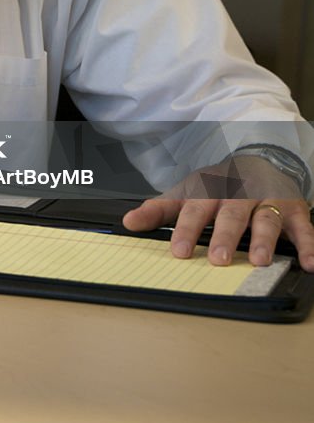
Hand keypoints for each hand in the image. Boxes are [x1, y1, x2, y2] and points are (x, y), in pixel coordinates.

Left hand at [123, 155, 313, 270]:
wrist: (259, 159)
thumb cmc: (219, 185)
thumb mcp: (186, 193)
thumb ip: (158, 209)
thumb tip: (128, 222)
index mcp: (210, 191)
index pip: (195, 210)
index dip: (186, 230)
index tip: (177, 250)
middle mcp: (239, 195)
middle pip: (231, 215)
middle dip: (225, 236)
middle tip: (218, 259)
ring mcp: (269, 201)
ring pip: (267, 219)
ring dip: (263, 239)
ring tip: (259, 259)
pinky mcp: (294, 210)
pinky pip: (304, 229)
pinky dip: (310, 246)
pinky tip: (310, 263)